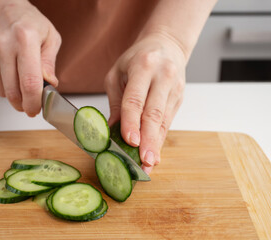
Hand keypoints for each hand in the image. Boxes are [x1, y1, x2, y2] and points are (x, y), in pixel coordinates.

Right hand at [0, 0, 60, 115]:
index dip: (33, 102)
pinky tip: (7, 70)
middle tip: (29, 105)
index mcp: (25, 39)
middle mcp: (3, 46)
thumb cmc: (26, 20)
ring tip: (20, 83)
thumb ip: (49, 62)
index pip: (30, 82)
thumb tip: (50, 85)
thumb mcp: (49, 36)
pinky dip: (1, 83)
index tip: (35, 110)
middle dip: (23, 104)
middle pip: (13, 91)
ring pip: (0, 90)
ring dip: (12, 94)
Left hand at [105, 33, 185, 173]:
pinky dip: (160, 139)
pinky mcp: (179, 98)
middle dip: (149, 140)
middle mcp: (162, 77)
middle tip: (143, 161)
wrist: (167, 45)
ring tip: (148, 164)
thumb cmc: (137, 58)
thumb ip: (116, 101)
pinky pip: (168, 121)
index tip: (130, 141)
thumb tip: (112, 129)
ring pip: (164, 121)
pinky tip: (155, 153)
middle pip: (154, 113)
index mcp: (143, 67)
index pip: (135, 99)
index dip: (131, 121)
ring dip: (156, 144)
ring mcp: (174, 88)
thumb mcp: (118, 73)